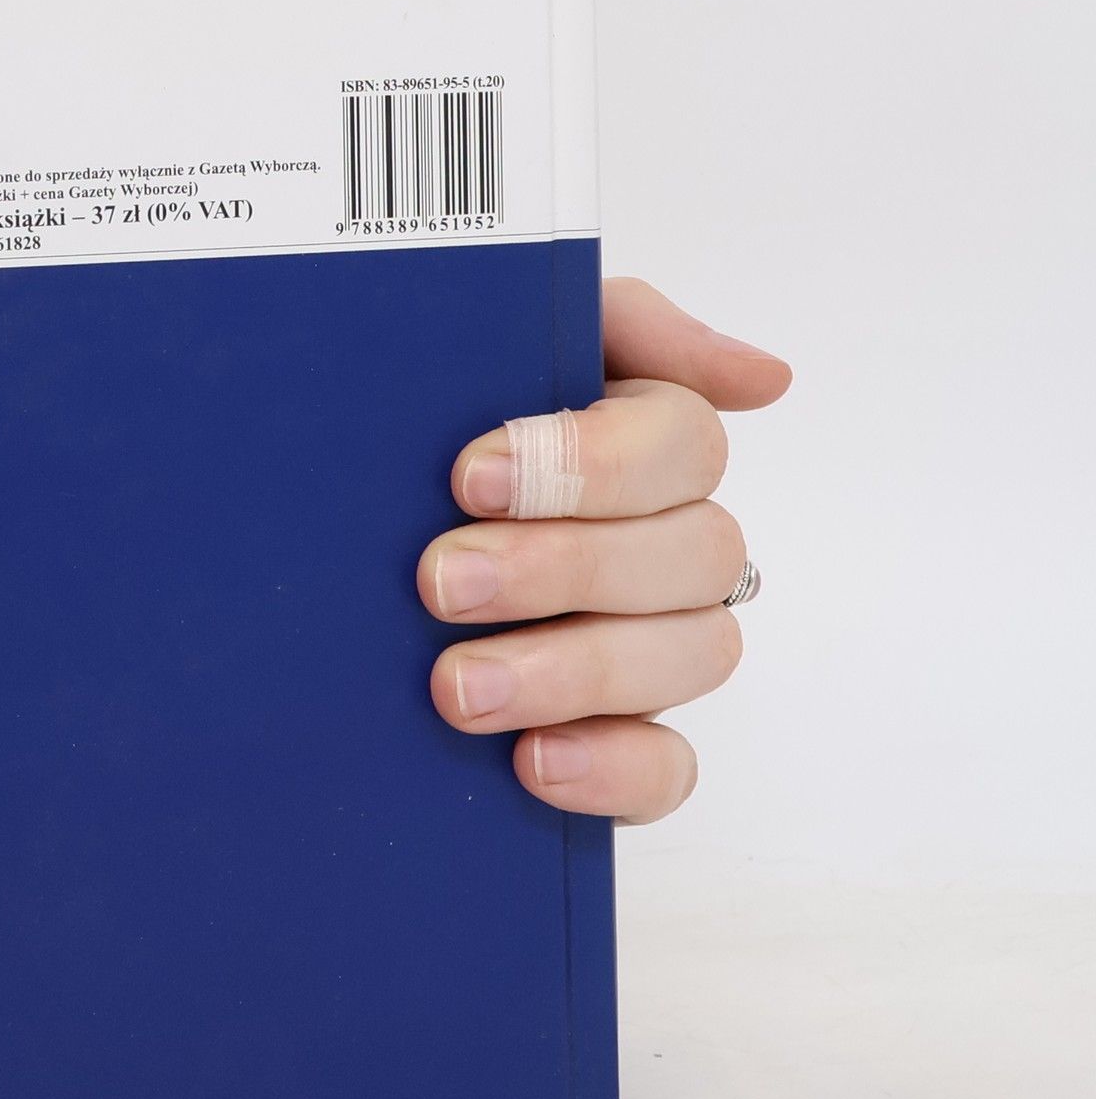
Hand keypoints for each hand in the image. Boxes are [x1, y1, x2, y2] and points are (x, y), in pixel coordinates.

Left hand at [417, 278, 790, 822]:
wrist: (330, 567)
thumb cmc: (423, 441)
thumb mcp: (492, 350)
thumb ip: (622, 327)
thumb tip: (768, 377)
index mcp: (648, 451)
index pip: (684, 445)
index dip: (589, 463)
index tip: (469, 477)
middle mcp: (669, 552)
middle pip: (693, 555)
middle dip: (560, 567)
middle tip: (438, 582)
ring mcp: (654, 653)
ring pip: (690, 658)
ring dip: (572, 670)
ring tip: (454, 686)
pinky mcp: (623, 746)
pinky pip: (669, 771)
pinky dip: (612, 768)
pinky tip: (533, 761)